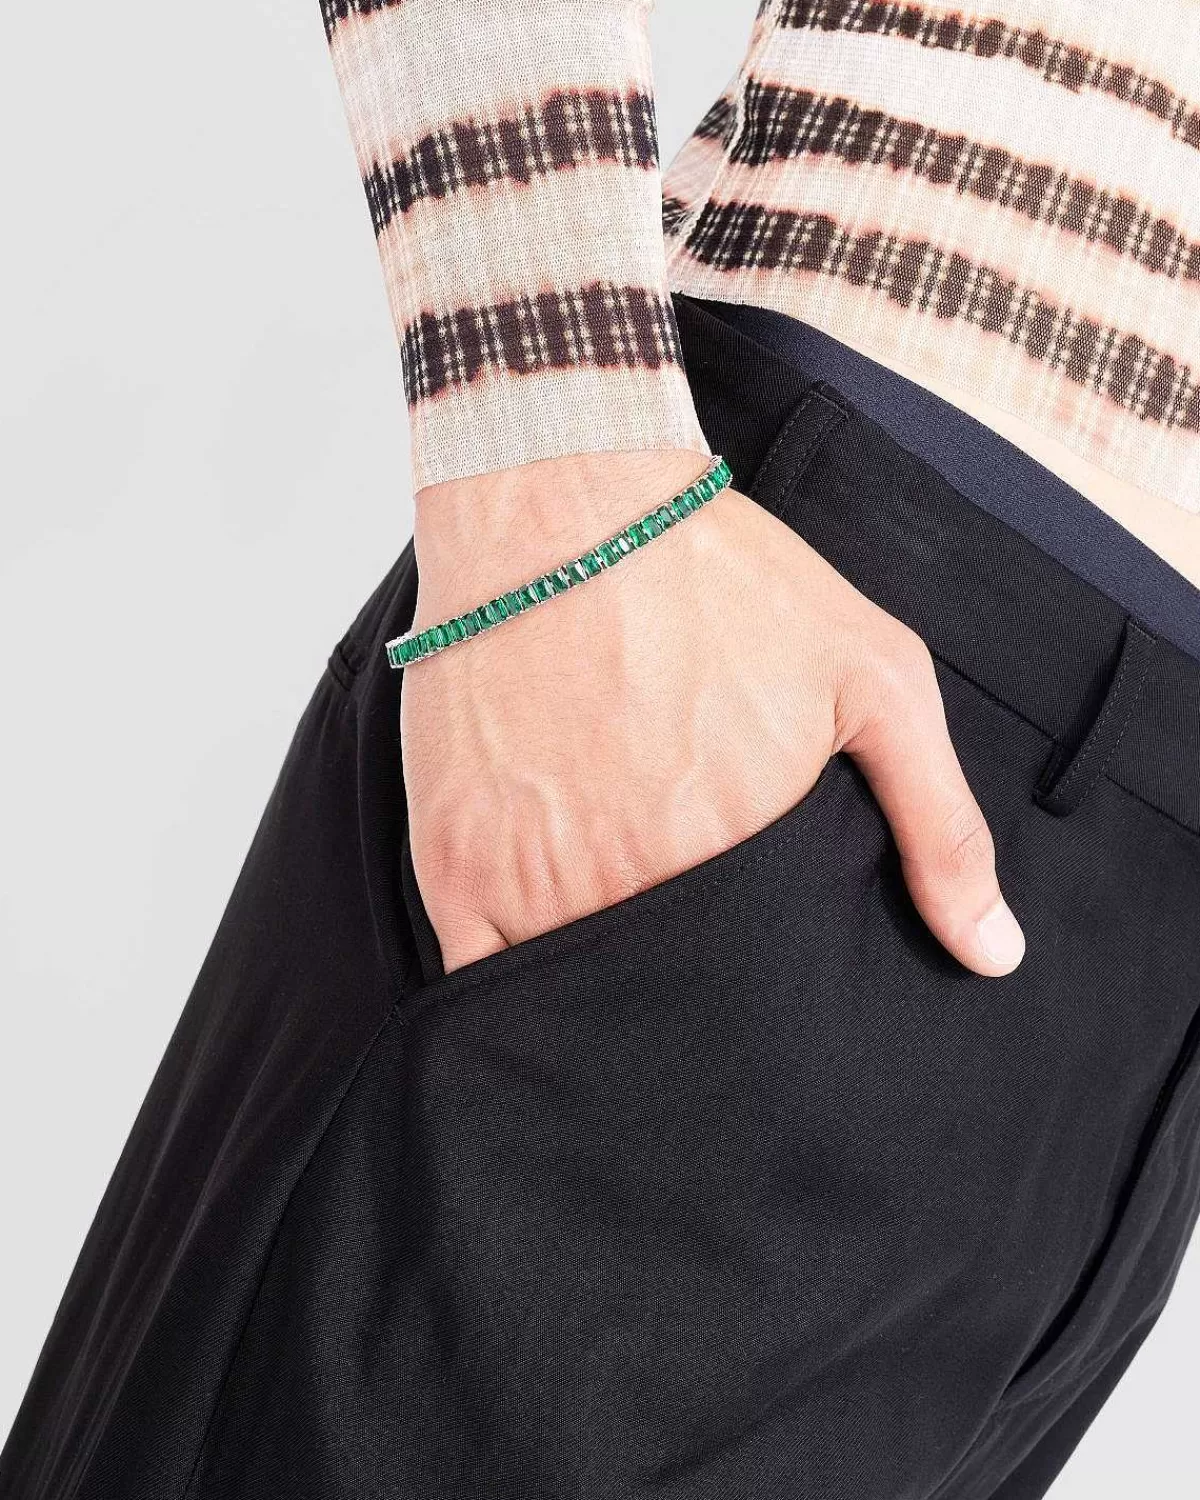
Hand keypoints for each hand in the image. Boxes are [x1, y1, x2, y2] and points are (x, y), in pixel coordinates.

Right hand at [402, 450, 1024, 976]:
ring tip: (626, 932)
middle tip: (694, 941)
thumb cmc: (720, 578)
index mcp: (734, 857)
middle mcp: (629, 885)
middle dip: (687, 1001)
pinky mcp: (453, 862)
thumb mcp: (875, 674)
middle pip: (665, 1000)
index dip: (759, 993)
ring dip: (605, 992)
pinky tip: (547, 947)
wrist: (562, 498)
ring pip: (576, 998)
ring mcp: (530, 881)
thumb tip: (993, 953)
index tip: (759, 974)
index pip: (753, 992)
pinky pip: (481, 979)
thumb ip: (941, 824)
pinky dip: (515, 988)